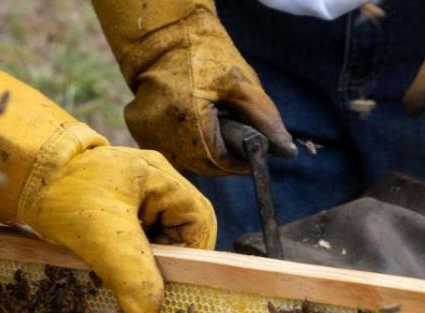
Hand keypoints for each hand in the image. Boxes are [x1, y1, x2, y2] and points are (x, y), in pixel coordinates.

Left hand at [17, 146, 215, 312]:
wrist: (18, 175)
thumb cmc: (61, 193)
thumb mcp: (100, 235)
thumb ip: (130, 273)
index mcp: (161, 178)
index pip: (199, 222)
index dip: (190, 255)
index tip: (166, 279)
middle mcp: (154, 182)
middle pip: (180, 232)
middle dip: (162, 260)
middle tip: (136, 279)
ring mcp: (135, 194)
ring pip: (156, 238)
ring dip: (140, 261)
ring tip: (115, 269)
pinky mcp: (115, 207)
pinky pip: (134, 238)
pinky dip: (124, 256)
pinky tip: (104, 262)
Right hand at [92, 0, 294, 174]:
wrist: (162, 34)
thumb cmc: (205, 54)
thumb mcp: (242, 84)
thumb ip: (265, 120)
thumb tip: (287, 152)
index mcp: (188, 125)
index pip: (220, 164)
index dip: (239, 161)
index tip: (251, 152)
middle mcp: (162, 136)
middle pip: (201, 165)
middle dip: (221, 154)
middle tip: (230, 130)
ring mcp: (146, 134)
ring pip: (185, 159)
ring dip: (202, 149)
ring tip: (208, 120)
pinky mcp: (137, 129)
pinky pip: (169, 147)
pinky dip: (183, 140)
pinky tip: (189, 119)